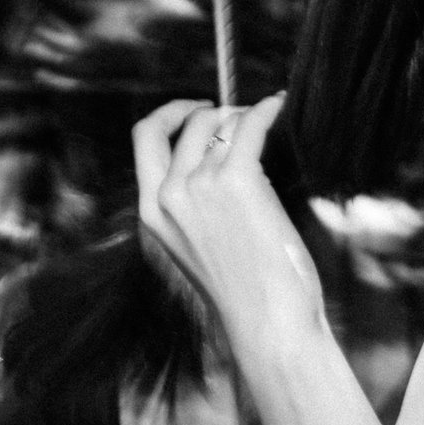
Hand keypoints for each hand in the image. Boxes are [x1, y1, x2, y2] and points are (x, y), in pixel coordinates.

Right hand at [132, 94, 323, 369]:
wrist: (266, 321)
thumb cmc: (243, 292)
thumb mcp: (196, 246)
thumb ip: (194, 206)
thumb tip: (220, 159)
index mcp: (152, 211)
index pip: (145, 139)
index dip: (169, 113)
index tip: (194, 109)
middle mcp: (169, 193)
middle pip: (186, 124)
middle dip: (215, 112)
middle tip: (242, 115)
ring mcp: (201, 185)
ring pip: (222, 123)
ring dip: (245, 115)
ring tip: (266, 121)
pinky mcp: (239, 180)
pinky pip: (251, 127)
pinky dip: (266, 109)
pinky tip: (279, 103)